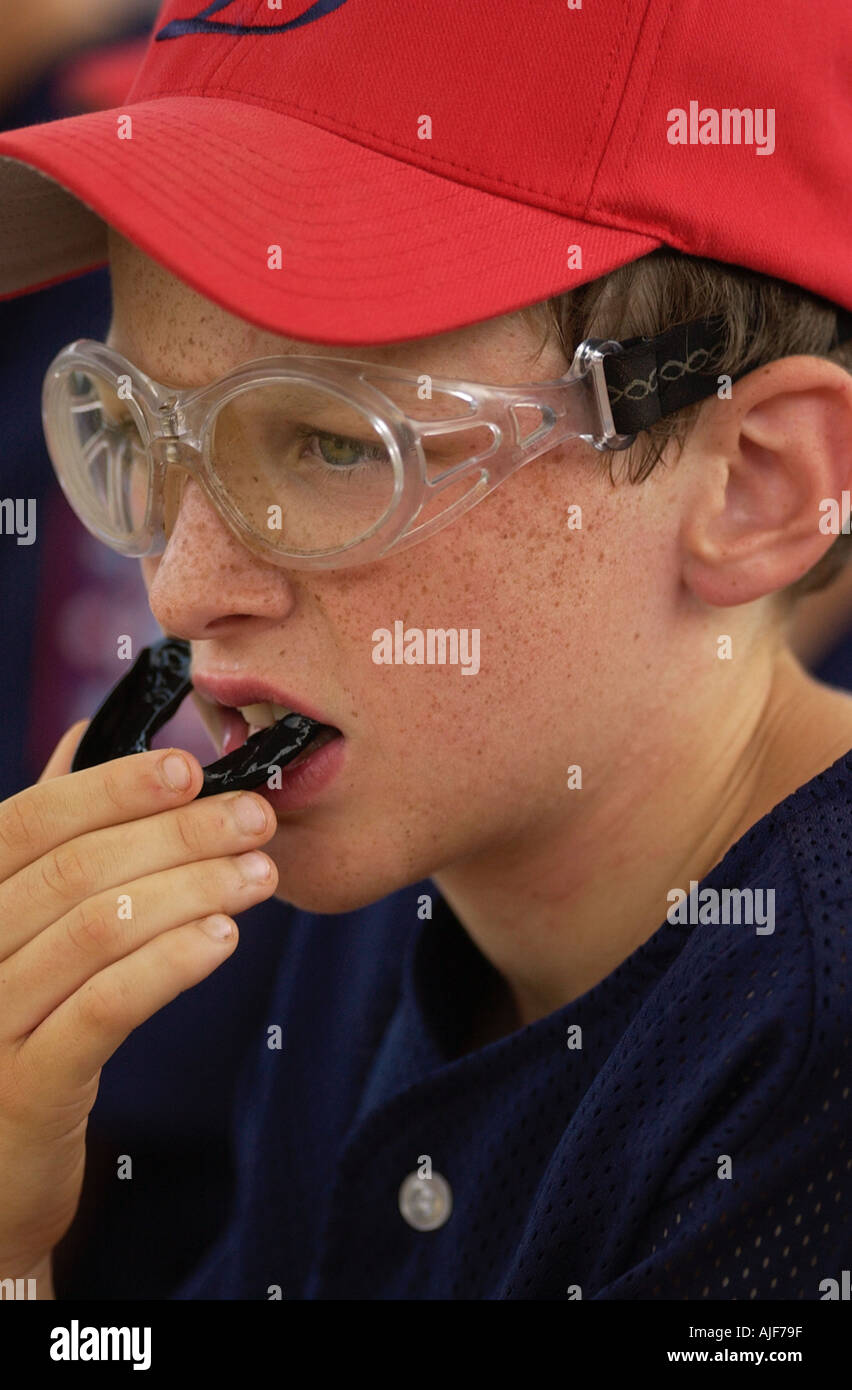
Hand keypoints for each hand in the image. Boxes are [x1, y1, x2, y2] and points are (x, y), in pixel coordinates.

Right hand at [0, 721, 277, 1282]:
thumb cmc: (15, 1033)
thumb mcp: (17, 932)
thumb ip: (47, 843)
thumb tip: (83, 738)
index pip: (27, 823)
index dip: (110, 789)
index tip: (189, 768)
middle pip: (74, 872)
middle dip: (176, 834)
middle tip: (254, 818)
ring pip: (96, 931)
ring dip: (191, 888)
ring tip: (258, 873)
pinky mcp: (26, 1091)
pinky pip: (105, 1008)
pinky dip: (170, 962)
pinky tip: (224, 936)